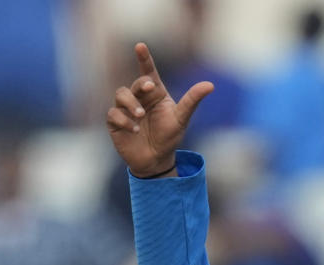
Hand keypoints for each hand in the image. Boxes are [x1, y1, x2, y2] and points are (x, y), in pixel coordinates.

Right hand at [106, 42, 213, 177]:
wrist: (156, 160)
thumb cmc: (169, 137)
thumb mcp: (182, 118)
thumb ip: (192, 100)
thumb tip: (210, 85)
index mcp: (155, 94)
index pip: (148, 72)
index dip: (144, 59)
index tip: (140, 46)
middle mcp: (139, 98)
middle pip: (135, 84)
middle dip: (140, 84)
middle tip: (149, 88)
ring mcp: (125, 109)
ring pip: (120, 94)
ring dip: (130, 103)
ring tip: (140, 116)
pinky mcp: (115, 123)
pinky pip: (113, 114)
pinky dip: (123, 120)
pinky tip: (134, 129)